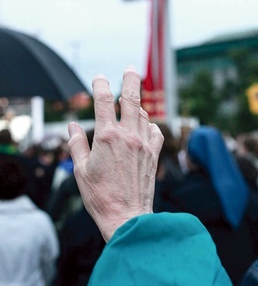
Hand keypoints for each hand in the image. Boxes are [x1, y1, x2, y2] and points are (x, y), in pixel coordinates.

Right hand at [68, 68, 163, 241]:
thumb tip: (72, 126)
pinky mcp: (153, 155)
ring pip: (144, 114)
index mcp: (106, 137)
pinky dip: (150, 125)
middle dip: (131, 80)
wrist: (127, 216)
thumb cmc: (100, 196)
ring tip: (132, 101)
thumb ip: (76, 144)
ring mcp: (143, 144)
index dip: (100, 84)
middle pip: (132, 99)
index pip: (104, 101)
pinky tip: (145, 126)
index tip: (99, 77)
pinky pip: (156, 132)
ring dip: (138, 105)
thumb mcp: (80, 170)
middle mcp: (128, 136)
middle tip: (131, 69)